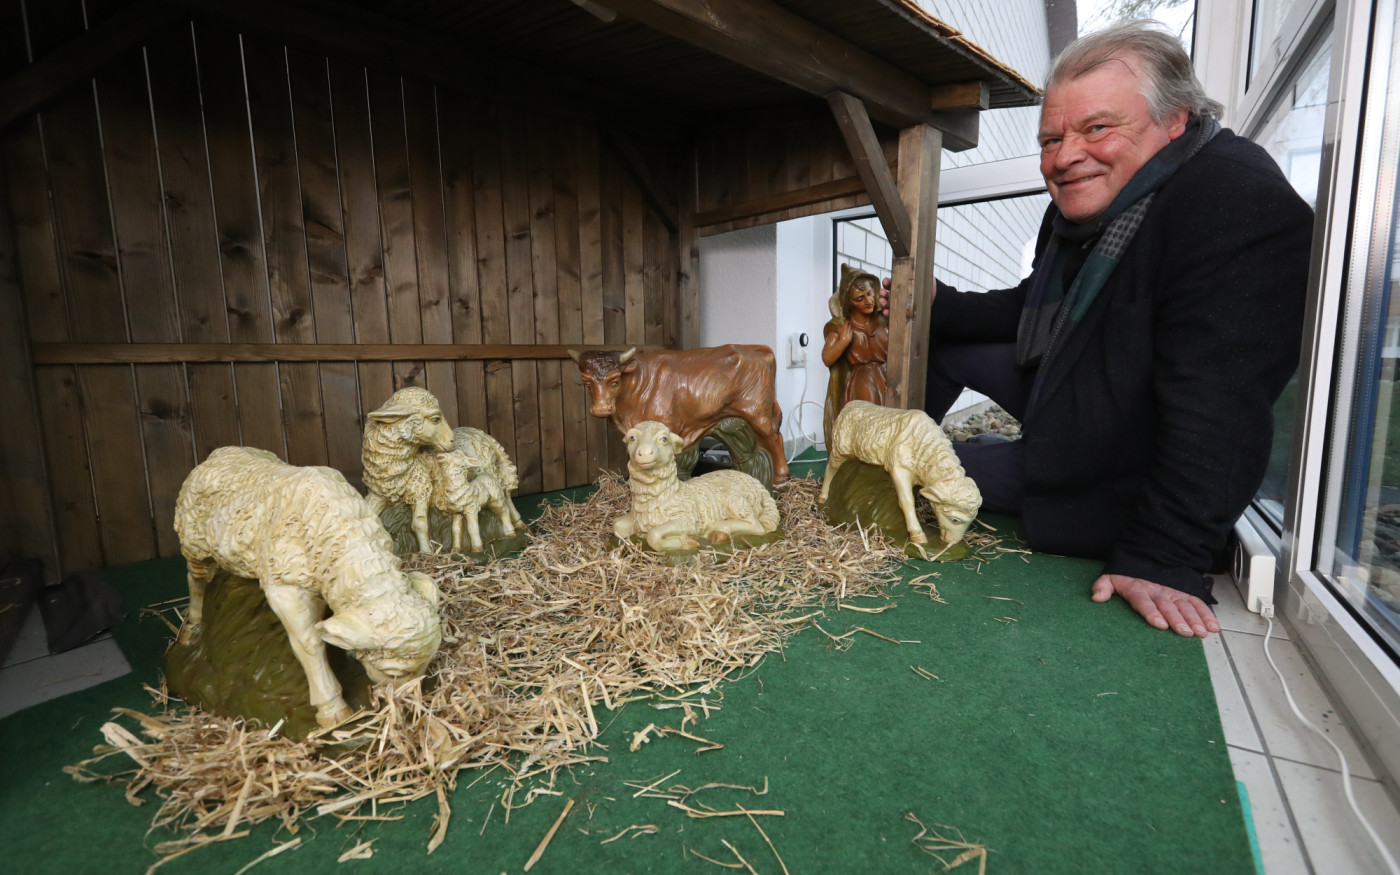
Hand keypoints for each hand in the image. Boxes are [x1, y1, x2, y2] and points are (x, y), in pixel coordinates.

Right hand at [879, 276, 935, 317]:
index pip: (889, 282)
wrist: (933, 297)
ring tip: (883, 303)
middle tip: (883, 294)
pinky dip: (888, 313)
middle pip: (885, 293)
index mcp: (899, 284)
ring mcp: (898, 302)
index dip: (886, 282)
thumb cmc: (926, 285)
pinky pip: (892, 312)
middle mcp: (896, 293)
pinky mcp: (901, 311)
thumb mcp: (922, 276)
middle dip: (882, 293)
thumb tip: (918, 265)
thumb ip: (918, 272)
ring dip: (883, 303)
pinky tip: (887, 312)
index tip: (886, 283)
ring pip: (886, 303)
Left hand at [1090, 573, 1219, 636]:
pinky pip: (1197, 602)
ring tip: (1200, 632)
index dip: (1152, 612)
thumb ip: (1103, 587)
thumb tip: (1096, 597)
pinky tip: (1213, 626)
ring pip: (1185, 605)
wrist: (1146, 557)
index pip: (1144, 602)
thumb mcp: (1111, 578)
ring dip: (1194, 618)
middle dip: (1177, 619)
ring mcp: (1173, 591)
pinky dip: (1206, 614)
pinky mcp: (1184, 593)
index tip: (1159, 624)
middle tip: (1185, 632)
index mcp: (1138, 589)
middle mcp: (1157, 591)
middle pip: (1168, 606)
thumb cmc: (1127, 576)